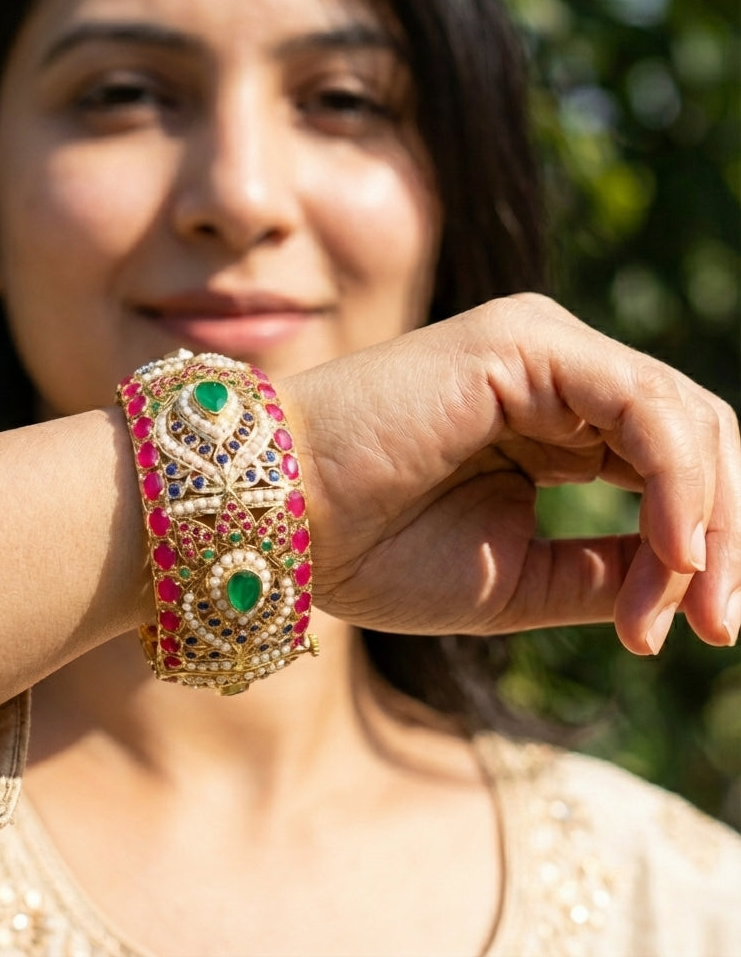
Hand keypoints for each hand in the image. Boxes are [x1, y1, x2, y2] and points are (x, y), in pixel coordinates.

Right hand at [284, 294, 740, 653]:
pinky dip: (678, 483)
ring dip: (710, 523)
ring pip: (684, 419)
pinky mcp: (525, 341)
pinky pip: (644, 407)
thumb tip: (692, 586)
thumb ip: (605, 571)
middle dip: (724, 539)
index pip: (669, 467)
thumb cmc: (372, 551)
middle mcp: (555, 376)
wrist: (280, 519)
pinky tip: (675, 552)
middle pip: (695, 438)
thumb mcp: (518, 579)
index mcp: (549, 423)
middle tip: (722, 629)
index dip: (708, 548)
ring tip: (690, 609)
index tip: (711, 633)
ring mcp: (542, 349)